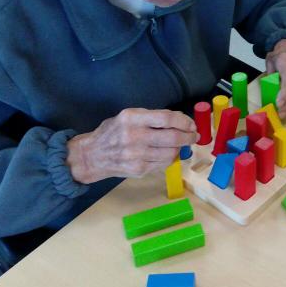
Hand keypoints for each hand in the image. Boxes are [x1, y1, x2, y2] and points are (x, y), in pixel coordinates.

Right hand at [67, 108, 196, 183]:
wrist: (92, 155)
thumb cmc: (112, 132)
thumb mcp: (127, 117)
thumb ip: (151, 117)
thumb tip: (179, 120)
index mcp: (131, 118)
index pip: (166, 118)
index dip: (184, 121)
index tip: (191, 124)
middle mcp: (134, 136)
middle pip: (173, 137)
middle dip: (189, 136)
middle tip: (193, 135)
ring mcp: (137, 155)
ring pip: (171, 152)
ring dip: (180, 148)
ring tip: (180, 144)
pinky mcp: (139, 169)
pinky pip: (164, 164)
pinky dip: (170, 158)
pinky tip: (168, 153)